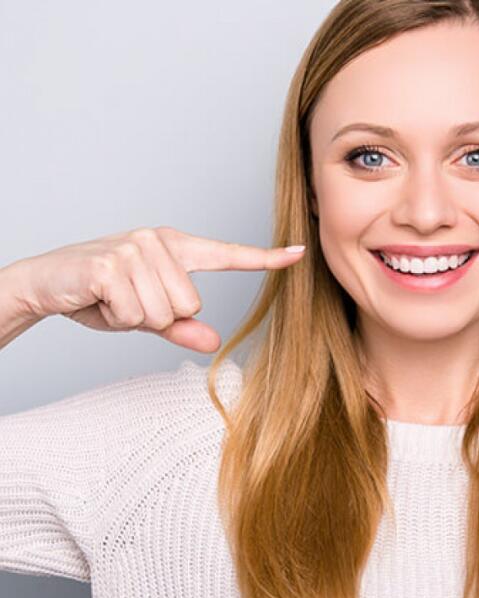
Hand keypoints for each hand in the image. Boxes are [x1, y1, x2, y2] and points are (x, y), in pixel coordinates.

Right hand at [14, 226, 305, 351]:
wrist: (45, 283)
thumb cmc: (100, 296)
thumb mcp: (148, 315)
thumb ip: (182, 327)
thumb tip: (214, 341)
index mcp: (175, 247)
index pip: (227, 254)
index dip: (265, 258)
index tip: (299, 253)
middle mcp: (159, 241)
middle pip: (192, 304)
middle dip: (158, 316)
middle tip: (127, 301)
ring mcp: (136, 248)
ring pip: (165, 312)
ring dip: (135, 317)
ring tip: (112, 299)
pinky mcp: (113, 263)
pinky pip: (136, 313)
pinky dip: (116, 317)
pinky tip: (99, 299)